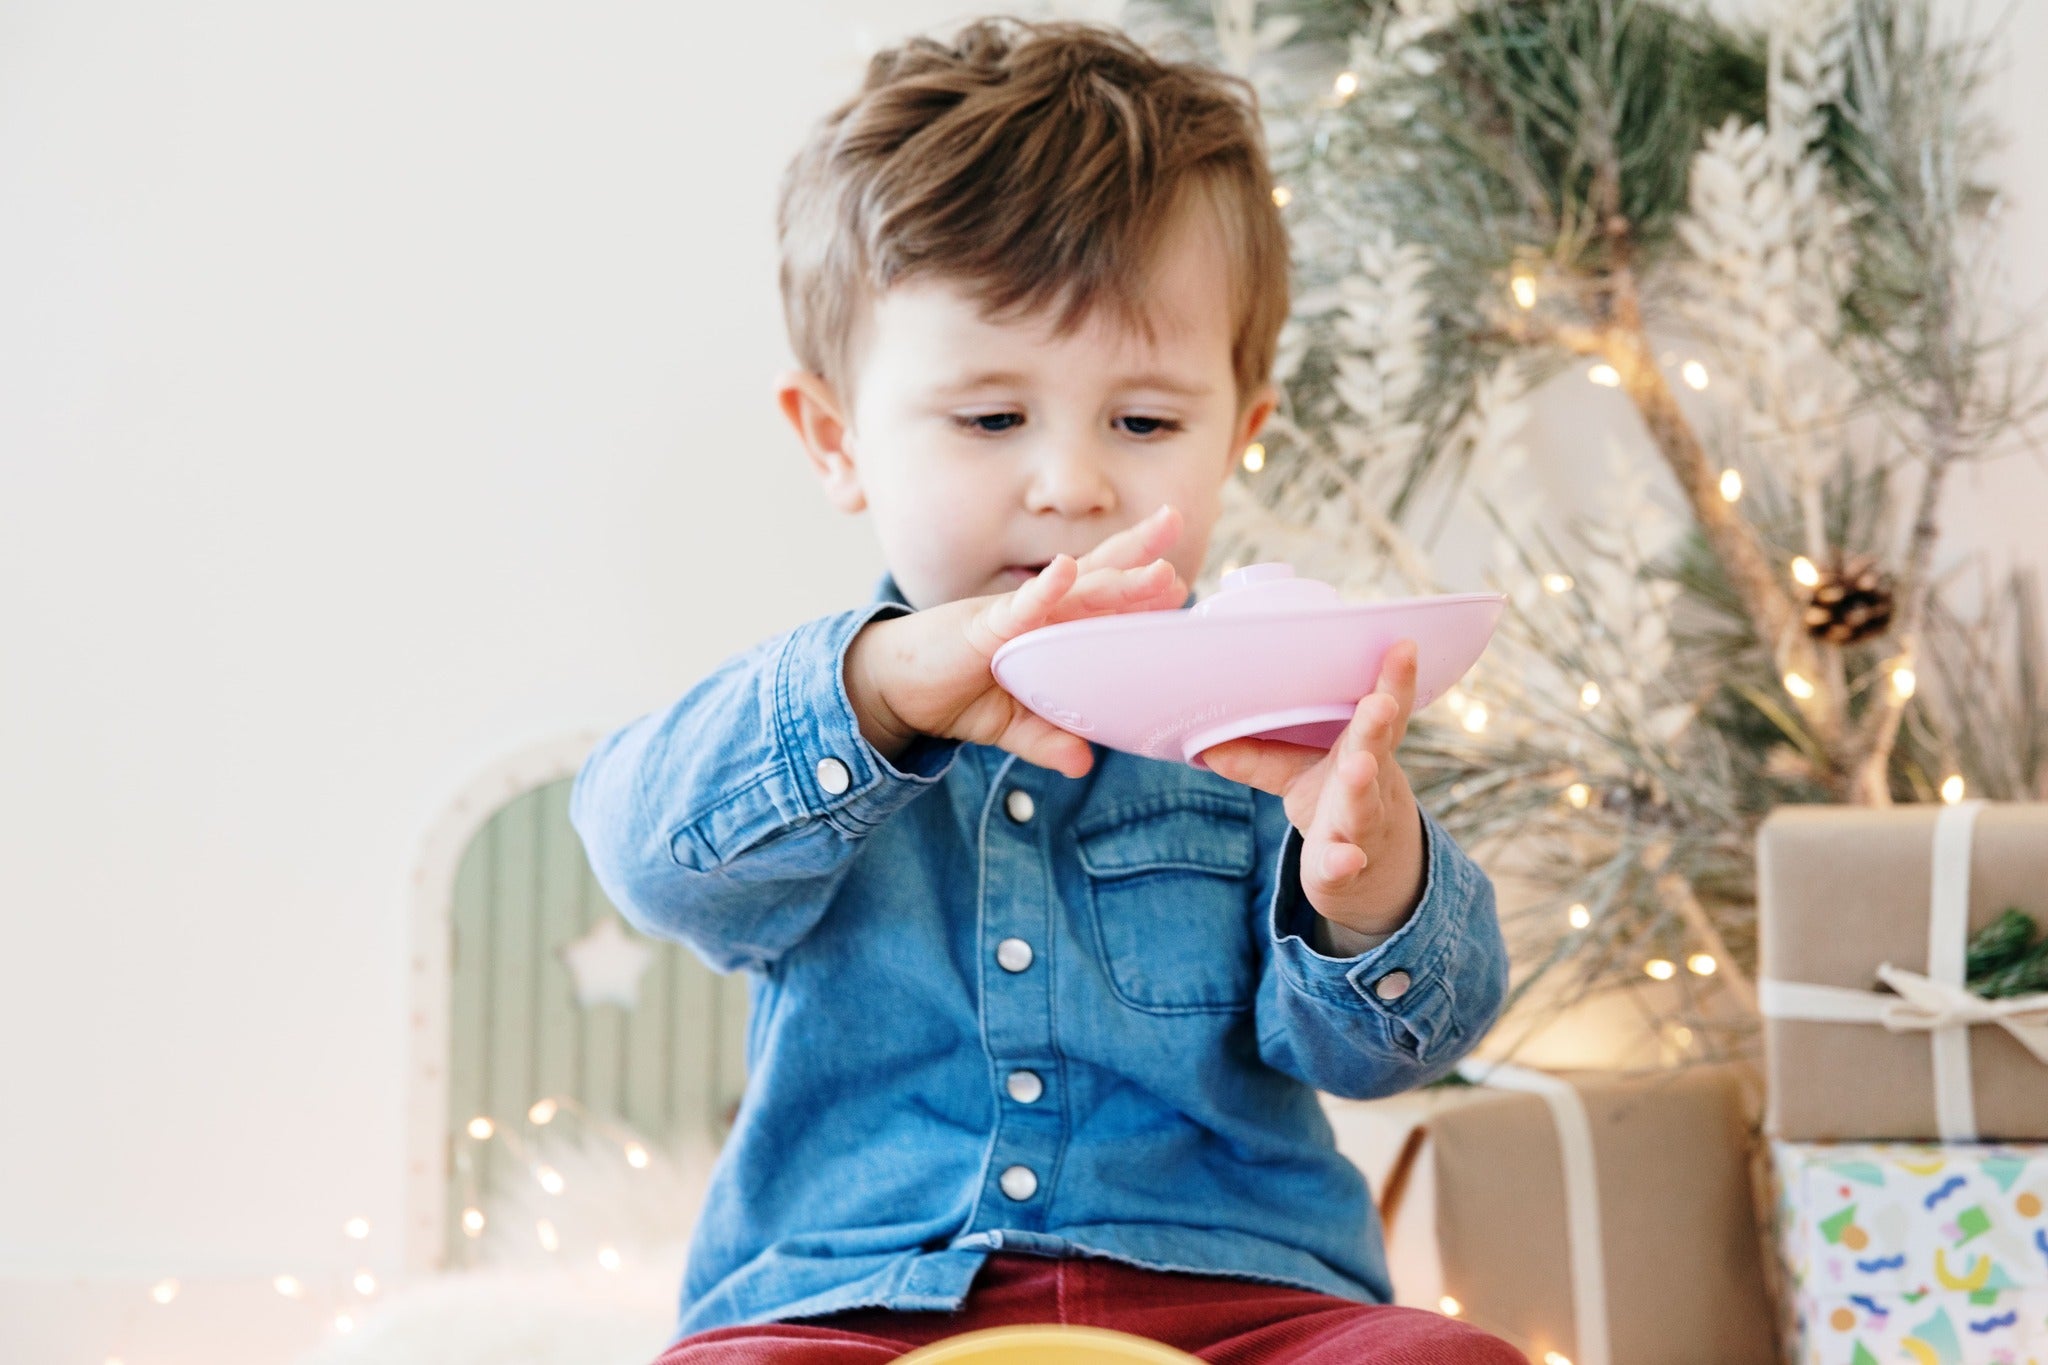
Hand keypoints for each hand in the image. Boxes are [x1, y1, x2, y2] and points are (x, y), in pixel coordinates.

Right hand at [844, 505, 1187, 777]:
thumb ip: (1047, 738)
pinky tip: (1063, 571)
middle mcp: (1038, 613)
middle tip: (1176, 532)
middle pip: (1097, 577)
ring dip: (1115, 579)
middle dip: (1138, 559)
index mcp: (1050, 629)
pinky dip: (1042, 591)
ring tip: (1155, 569)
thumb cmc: (955, 692)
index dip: (1138, 585)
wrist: (895, 689)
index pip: (1101, 598)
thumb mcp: (1009, 724)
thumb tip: (1084, 765)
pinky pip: (1018, 608)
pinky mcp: (982, 626)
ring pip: (1074, 592)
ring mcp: (1013, 616)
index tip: (1181, 580)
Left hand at [1201, 639, 1425, 937]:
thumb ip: (1257, 757)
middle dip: (1378, 726)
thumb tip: (1205, 742)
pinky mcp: (1348, 869)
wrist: (1366, 873)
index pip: (1381, 713)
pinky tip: (1345, 859)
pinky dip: (1342, 863)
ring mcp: (1363, 827)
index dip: (1394, 679)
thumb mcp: (1294, 774)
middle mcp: (1371, 785)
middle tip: (1380, 702)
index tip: (1403, 644)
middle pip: (1375, 751)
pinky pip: (1343, 867)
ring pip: (1363, 807)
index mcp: (1362, 751)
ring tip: (1359, 766)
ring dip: (1360, 786)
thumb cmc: (1331, 803)